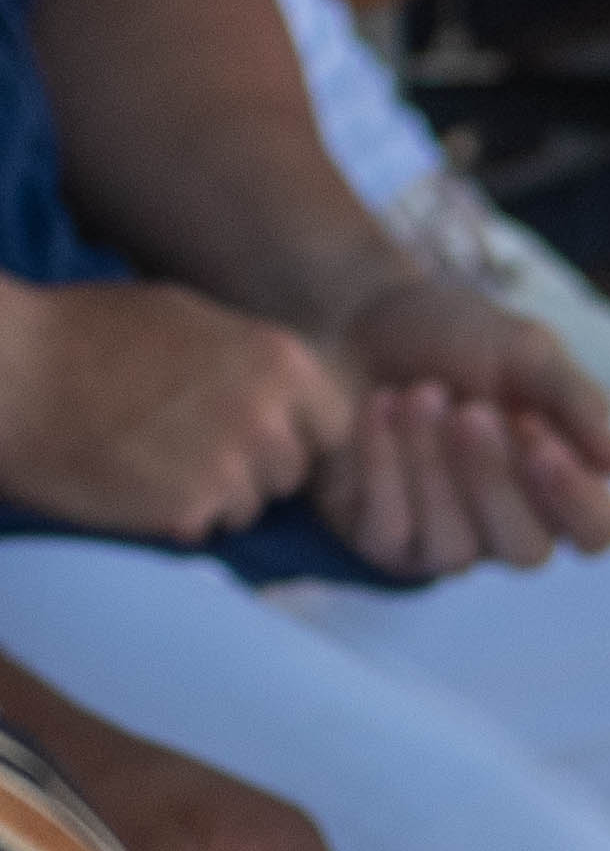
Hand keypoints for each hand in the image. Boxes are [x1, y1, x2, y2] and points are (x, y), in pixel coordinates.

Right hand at [0, 277, 347, 542]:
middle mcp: (270, 415)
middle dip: (258, 471)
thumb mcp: (195, 321)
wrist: (17, 374)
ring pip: (250, 506)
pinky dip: (173, 520)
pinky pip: (202, 529)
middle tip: (198, 457)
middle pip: (294, 472)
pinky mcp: (184, 511)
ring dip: (215, 499)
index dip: (300, 436)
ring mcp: (231, 466)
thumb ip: (248, 360)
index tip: (265, 439)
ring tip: (158, 471)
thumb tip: (275, 387)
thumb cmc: (90, 333)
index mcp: (281, 362)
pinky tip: (135, 490)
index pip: (336, 424)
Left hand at [308, 273, 609, 577]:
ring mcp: (443, 539)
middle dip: (493, 480)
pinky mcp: (380, 539)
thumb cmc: (458, 337)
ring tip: (419, 393)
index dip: (575, 498)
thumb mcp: (528, 350)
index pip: (596, 529)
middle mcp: (508, 522)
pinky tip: (381, 406)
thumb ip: (575, 403)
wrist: (364, 320)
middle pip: (527, 552)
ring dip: (433, 469)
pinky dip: (383, 464)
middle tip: (469, 409)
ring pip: (453, 550)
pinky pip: (387, 532)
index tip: (538, 436)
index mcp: (558, 479)